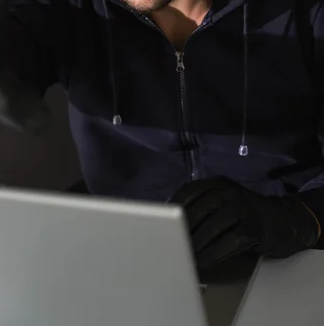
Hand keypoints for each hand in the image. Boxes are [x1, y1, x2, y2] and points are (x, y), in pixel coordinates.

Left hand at [170, 176, 319, 270]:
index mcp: (217, 183)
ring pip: (210, 228)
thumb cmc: (247, 214)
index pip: (187, 192)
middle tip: (169, 249)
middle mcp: (228, 190)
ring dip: (195, 247)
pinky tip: (203, 264)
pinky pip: (227, 242)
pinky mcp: (253, 226)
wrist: (285, 220)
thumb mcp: (224, 202)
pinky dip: (212, 255)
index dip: (172, 210)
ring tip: (183, 259)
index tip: (160, 226)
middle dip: (181, 233)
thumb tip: (170, 224)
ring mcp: (242, 207)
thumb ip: (202, 207)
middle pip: (196, 211)